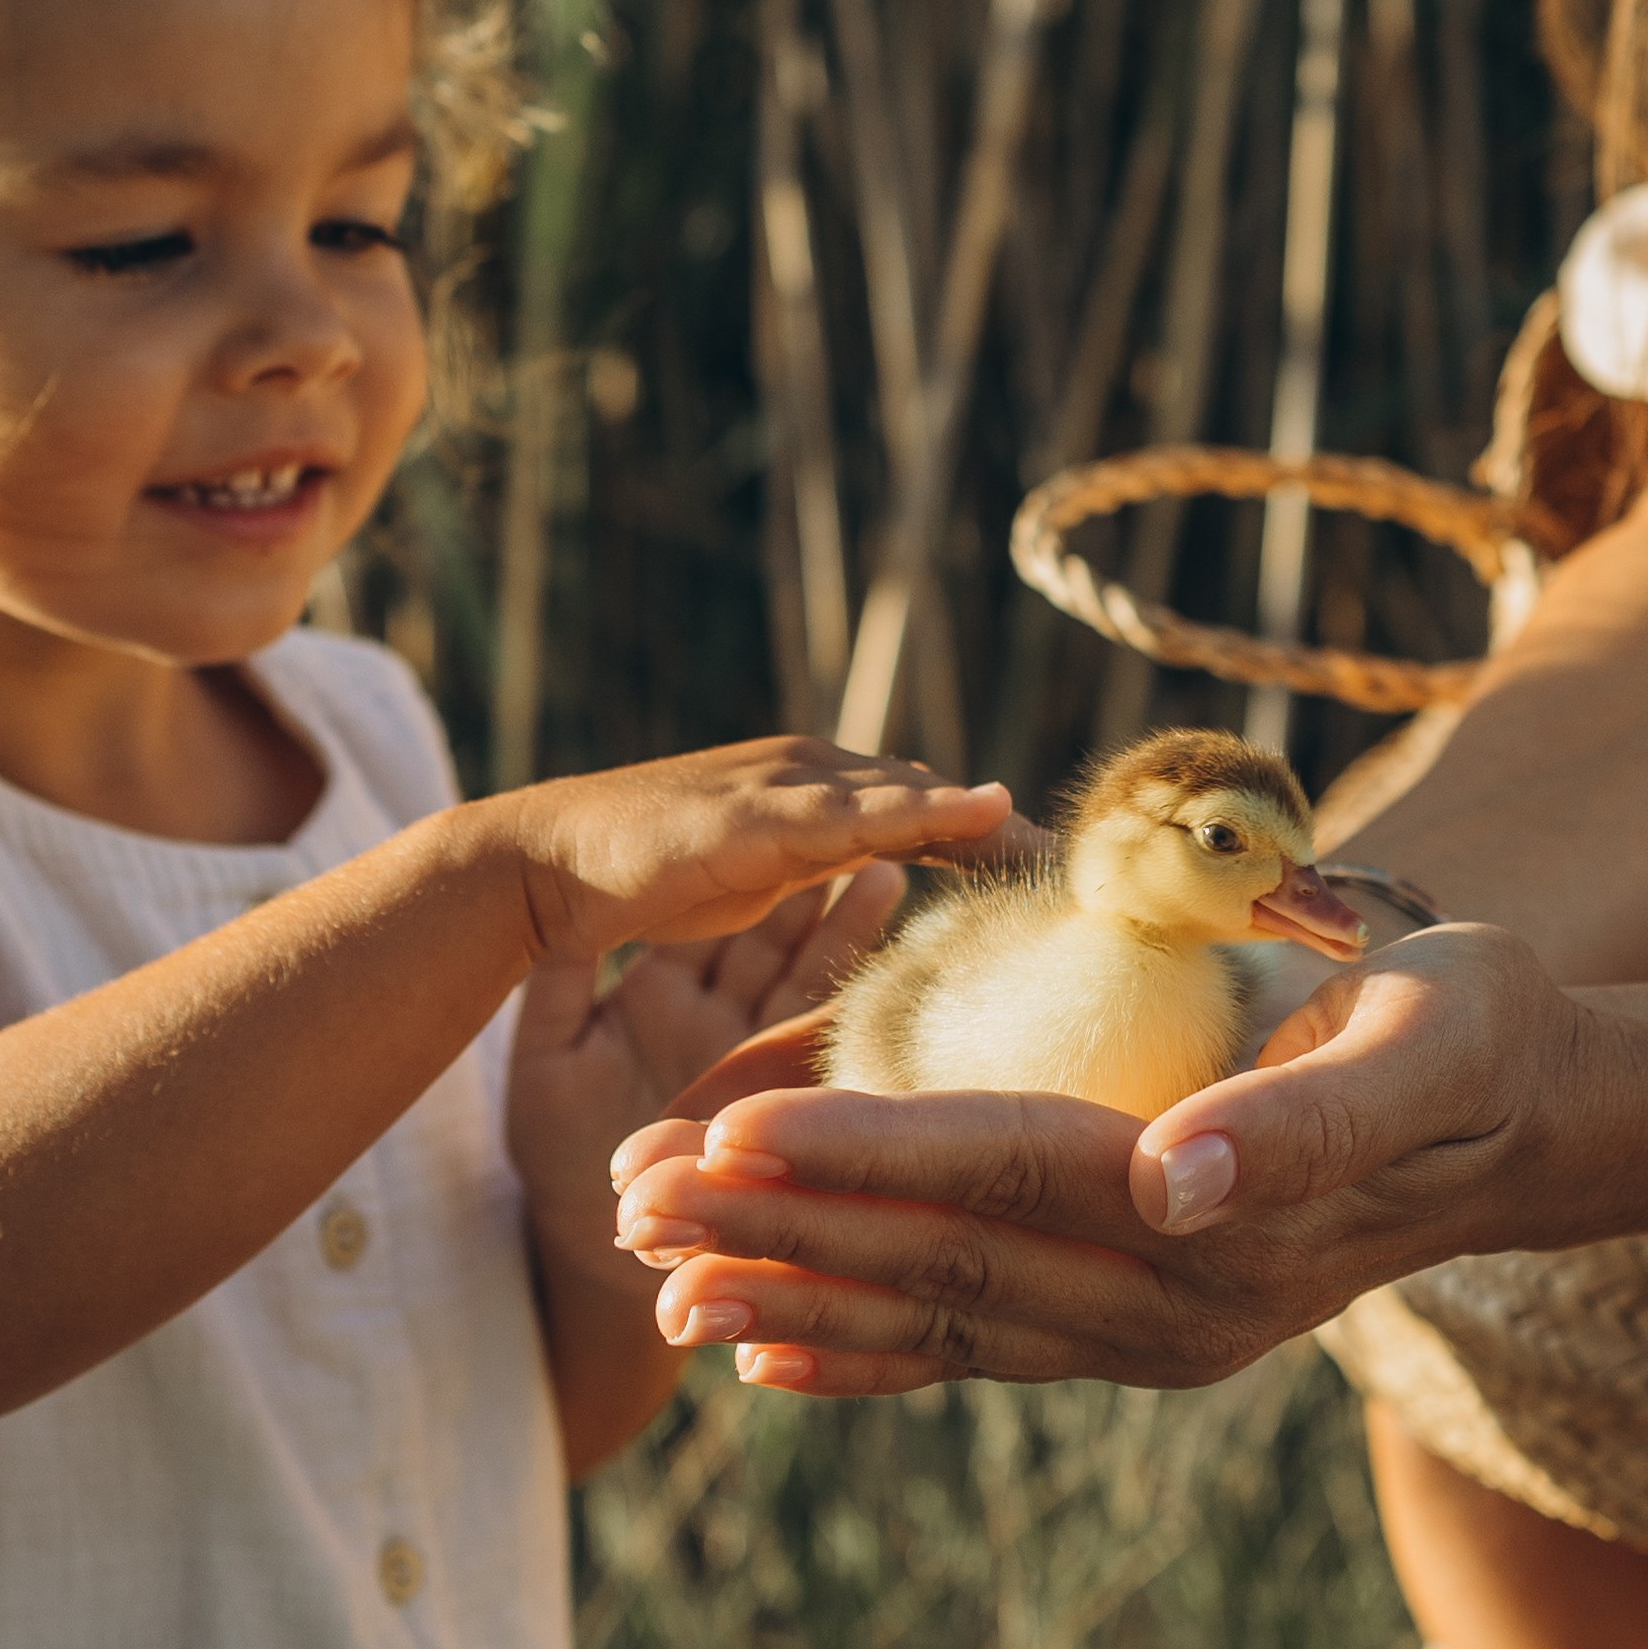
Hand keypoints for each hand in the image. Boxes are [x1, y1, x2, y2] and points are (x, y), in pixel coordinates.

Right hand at [504, 738, 1028, 964]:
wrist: (546, 862)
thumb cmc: (642, 877)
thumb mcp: (752, 875)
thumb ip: (814, 865)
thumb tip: (876, 870)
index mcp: (816, 789)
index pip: (924, 811)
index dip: (992, 839)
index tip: (1067, 871)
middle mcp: (813, 771)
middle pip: (935, 801)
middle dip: (1011, 833)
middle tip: (1101, 865)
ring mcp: (787, 786)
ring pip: (910, 798)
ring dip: (990, 820)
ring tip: (1065, 845)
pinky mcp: (759, 815)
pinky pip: (859, 814)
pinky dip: (926, 809)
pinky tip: (983, 809)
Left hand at [508, 864, 903, 1277]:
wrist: (581, 1243)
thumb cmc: (555, 1155)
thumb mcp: (549, 1061)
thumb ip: (560, 988)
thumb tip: (559, 916)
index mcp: (662, 995)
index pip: (721, 920)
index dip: (758, 876)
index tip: (788, 829)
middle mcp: (715, 1020)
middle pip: (778, 938)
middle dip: (825, 887)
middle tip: (875, 834)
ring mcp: (744, 1060)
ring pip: (805, 983)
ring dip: (847, 933)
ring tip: (895, 877)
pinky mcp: (761, 1102)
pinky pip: (810, 1047)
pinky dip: (847, 1009)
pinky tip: (895, 977)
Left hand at [608, 924, 1624, 1395]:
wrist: (1517, 1122)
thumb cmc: (1466, 1036)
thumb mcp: (1423, 1044)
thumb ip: (1300, 1121)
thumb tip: (1171, 1180)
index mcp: (1216, 1212)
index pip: (1000, 1170)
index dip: (859, 1151)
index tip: (725, 1130)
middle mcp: (1169, 1304)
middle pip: (936, 1256)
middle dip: (772, 1226)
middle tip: (628, 1197)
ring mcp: (1144, 1336)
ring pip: (934, 1317)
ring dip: (787, 1294)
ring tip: (653, 1276)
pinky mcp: (1126, 1335)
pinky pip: (974, 1354)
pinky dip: (863, 1359)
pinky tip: (762, 1357)